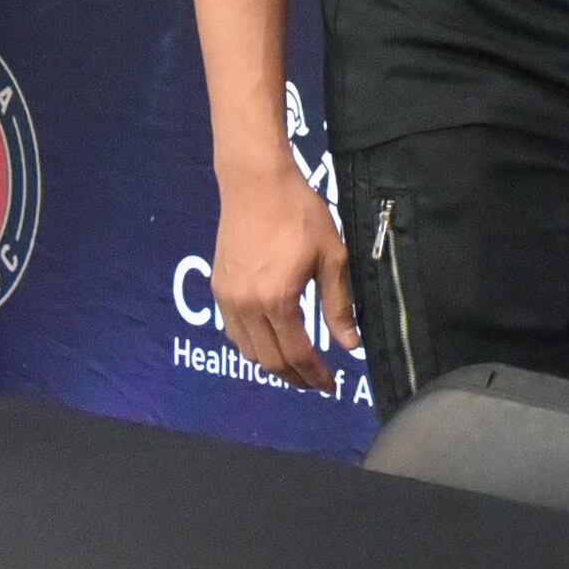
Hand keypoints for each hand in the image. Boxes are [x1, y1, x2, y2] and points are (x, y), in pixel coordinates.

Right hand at [211, 155, 354, 392]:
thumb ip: (339, 304)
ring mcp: (227, 298)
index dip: (315, 375)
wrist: (255, 182)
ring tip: (296, 366)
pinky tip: (270, 341)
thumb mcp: (331, 256)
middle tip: (315, 382)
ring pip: (248, 350)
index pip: (297, 354)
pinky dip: (252, 346)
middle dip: (294, 378)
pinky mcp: (218, 287)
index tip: (331, 386)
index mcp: (278, 300)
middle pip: (269, 361)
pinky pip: (234, 331)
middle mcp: (247, 306)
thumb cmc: (299, 213)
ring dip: (272, 365)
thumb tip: (350, 345)